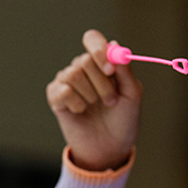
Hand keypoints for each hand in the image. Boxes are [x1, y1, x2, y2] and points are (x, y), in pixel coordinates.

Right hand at [46, 29, 142, 170]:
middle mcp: (82, 68)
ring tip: (97, 107)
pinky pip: (62, 90)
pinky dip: (76, 103)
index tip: (110, 69)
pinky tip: (81, 112)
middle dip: (102, 83)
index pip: (92, 40)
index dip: (98, 49)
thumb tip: (116, 45)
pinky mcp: (56, 97)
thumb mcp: (132, 94)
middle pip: (85, 59)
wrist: (110, 147)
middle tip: (111, 100)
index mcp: (101, 63)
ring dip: (90, 94)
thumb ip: (124, 70)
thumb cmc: (123, 120)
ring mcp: (67, 82)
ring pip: (73, 74)